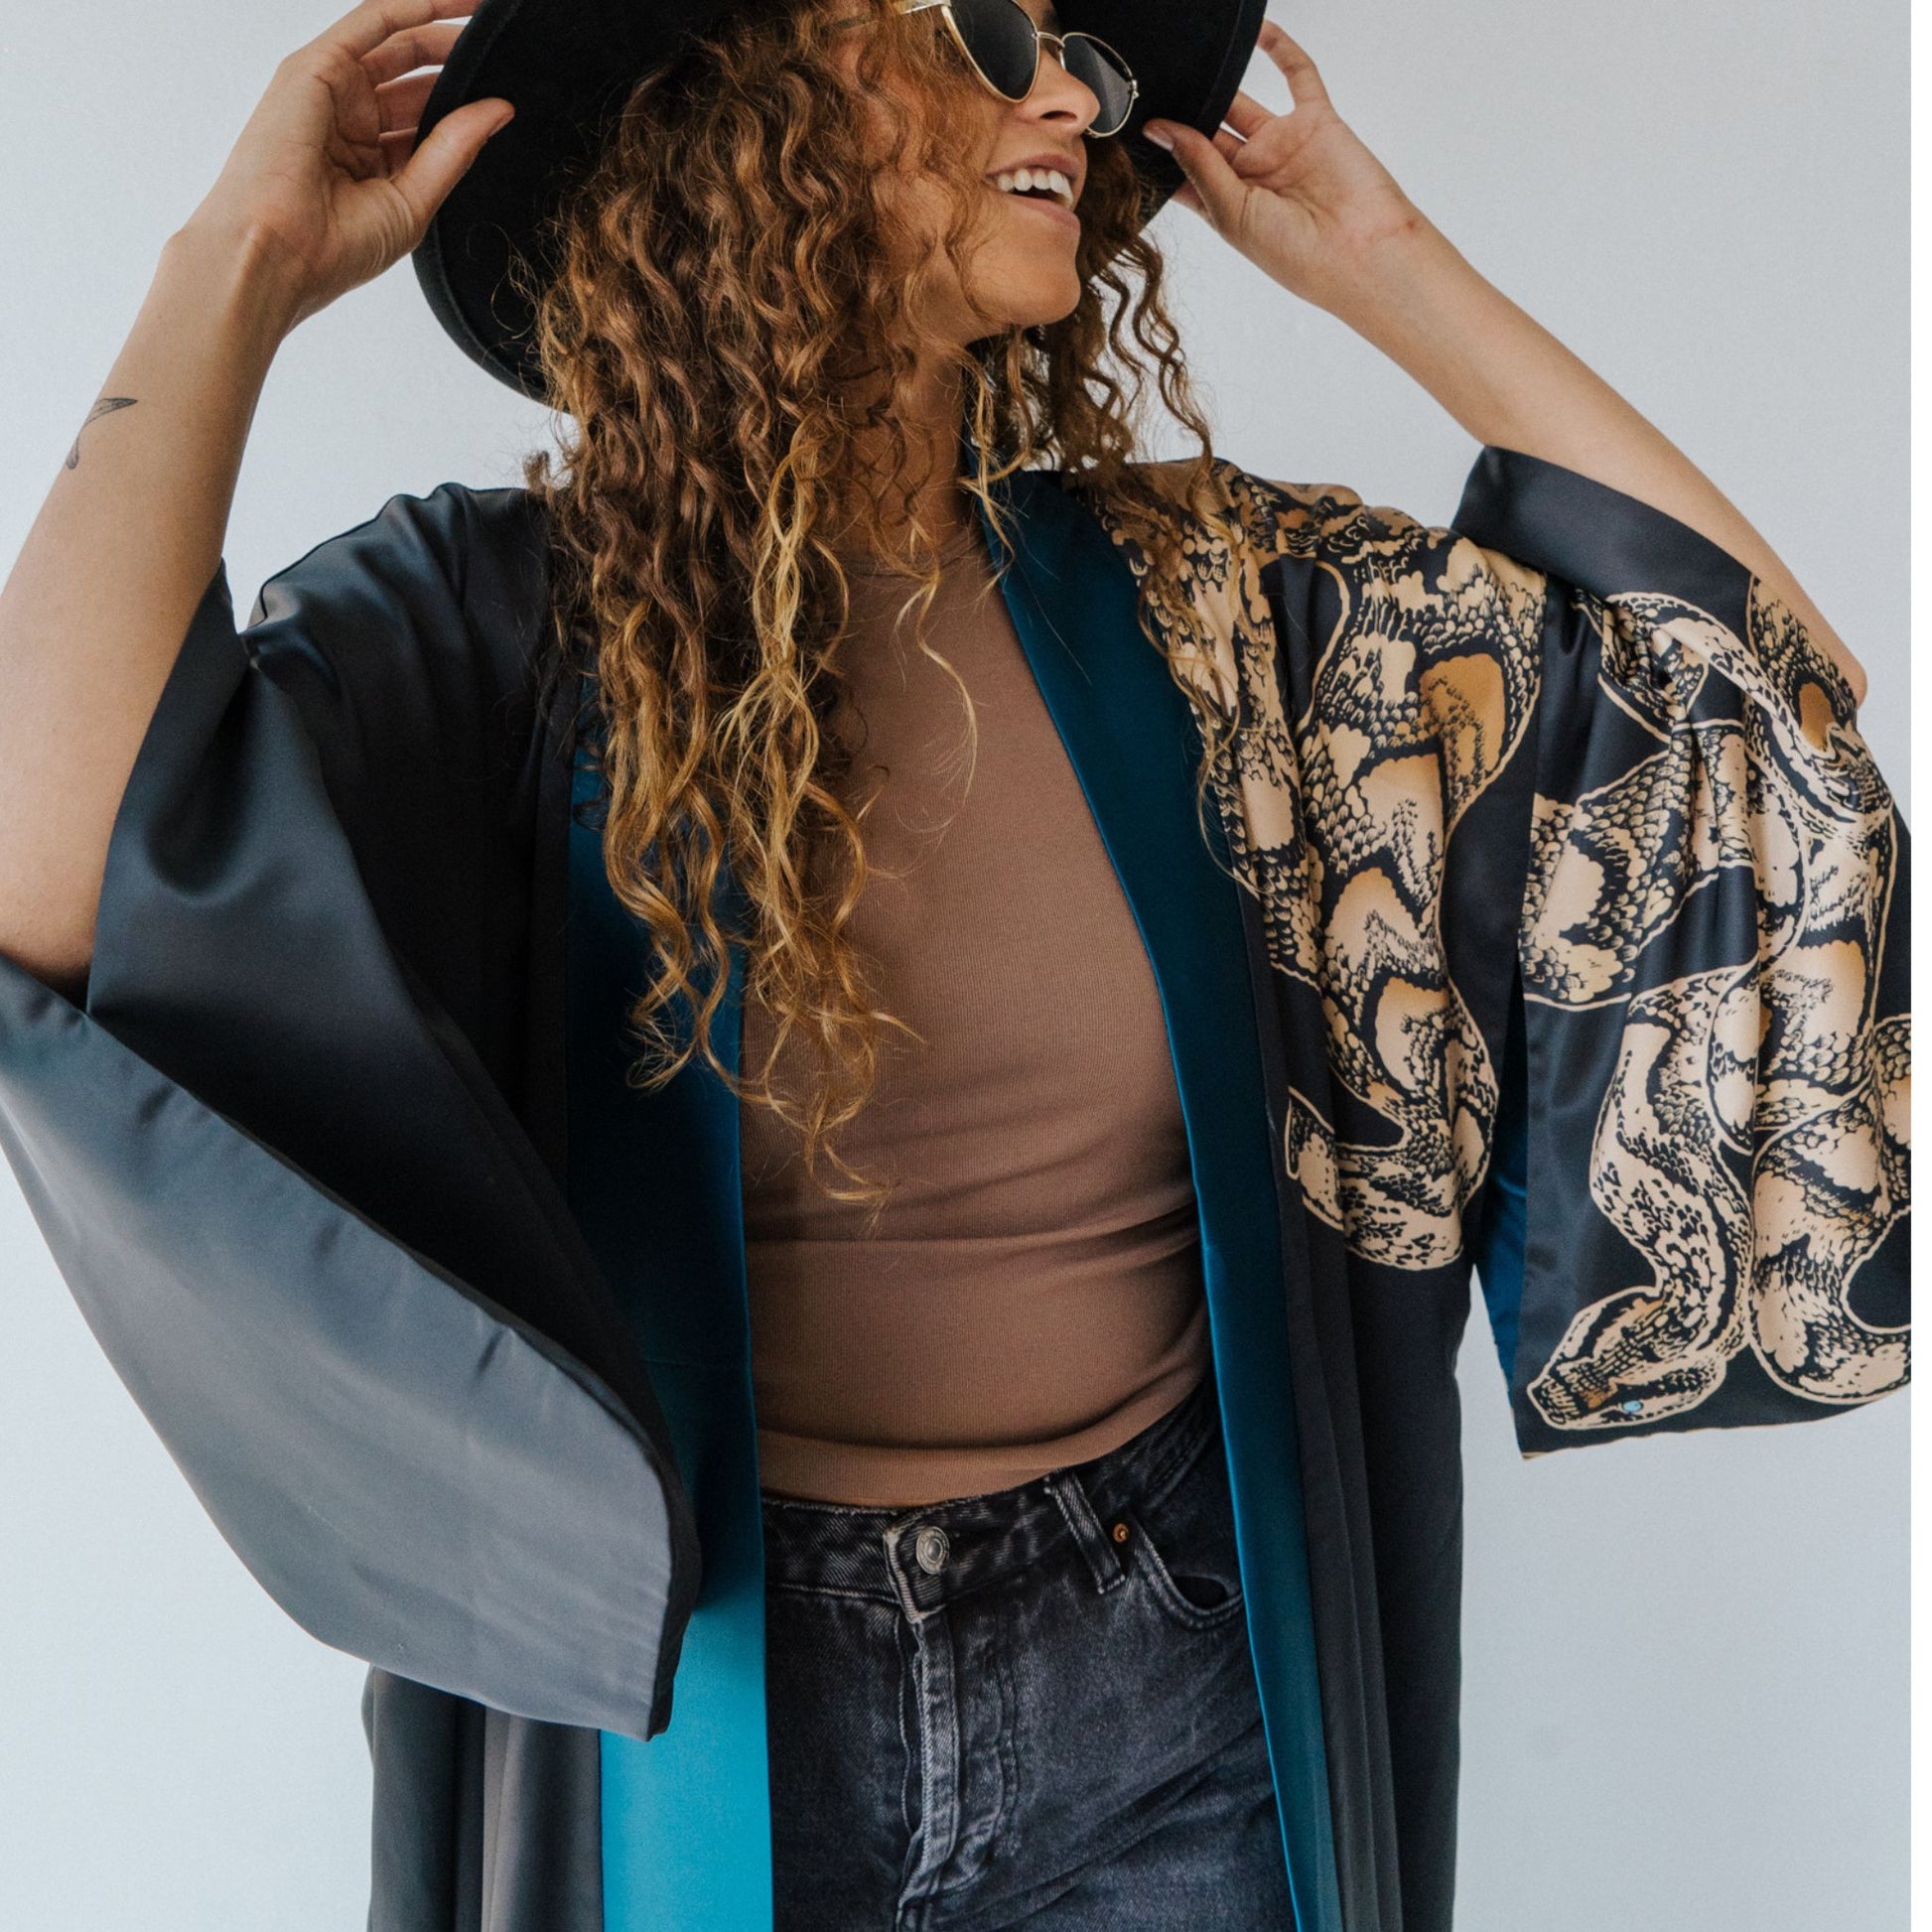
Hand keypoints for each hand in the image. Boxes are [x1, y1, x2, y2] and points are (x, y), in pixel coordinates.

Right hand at [179, 0, 512, 332]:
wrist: (278, 254)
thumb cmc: (334, 248)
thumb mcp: (413, 200)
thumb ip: (454, 151)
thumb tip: (499, 110)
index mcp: (371, 158)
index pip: (426, 116)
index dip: (466, 102)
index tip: (508, 94)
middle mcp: (350, 119)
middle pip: (413, 73)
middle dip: (457, 57)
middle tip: (505, 49)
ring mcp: (331, 91)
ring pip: (395, 41)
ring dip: (441, 25)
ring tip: (485, 16)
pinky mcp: (314, 68)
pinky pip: (370, 23)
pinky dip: (410, 7)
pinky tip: (453, 4)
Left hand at [1143, 23, 1431, 318]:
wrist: (1361, 254)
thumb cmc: (1297, 255)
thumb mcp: (1232, 213)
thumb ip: (1199, 165)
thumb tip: (1160, 130)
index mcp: (1226, 205)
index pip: (1184, 170)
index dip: (1161, 151)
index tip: (1130, 129)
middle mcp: (1252, 175)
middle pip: (1207, 132)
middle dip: (1183, 114)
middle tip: (1151, 90)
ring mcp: (1282, 145)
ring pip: (1242, 103)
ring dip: (1216, 86)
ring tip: (1185, 65)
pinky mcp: (1315, 122)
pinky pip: (1297, 76)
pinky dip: (1279, 50)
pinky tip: (1256, 33)